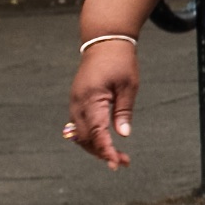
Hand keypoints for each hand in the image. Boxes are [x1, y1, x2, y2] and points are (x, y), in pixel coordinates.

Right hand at [63, 37, 139, 167]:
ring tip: (116, 156)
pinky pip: (79, 125)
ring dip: (95, 147)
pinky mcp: (76, 100)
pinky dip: (89, 136)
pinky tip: (102, 143)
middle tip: (122, 162)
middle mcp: (79, 102)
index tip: (115, 163)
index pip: (96, 132)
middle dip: (102, 152)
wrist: (104, 41)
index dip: (105, 150)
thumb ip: (124, 111)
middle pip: (85, 137)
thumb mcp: (129, 86)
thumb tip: (123, 135)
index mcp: (92, 98)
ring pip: (79, 134)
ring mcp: (75, 101)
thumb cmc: (120, 61)